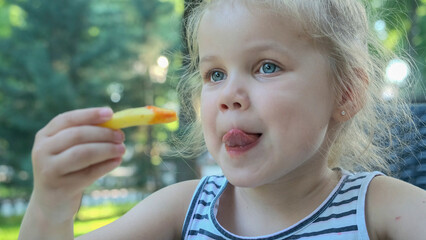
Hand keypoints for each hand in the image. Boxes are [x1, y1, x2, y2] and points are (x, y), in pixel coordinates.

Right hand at [30, 107, 124, 222]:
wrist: (51, 203)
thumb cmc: (67, 169)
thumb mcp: (70, 149)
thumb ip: (87, 136)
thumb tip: (116, 124)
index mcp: (45, 136)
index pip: (68, 119)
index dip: (90, 114)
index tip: (111, 113)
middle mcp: (42, 150)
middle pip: (77, 135)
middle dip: (103, 134)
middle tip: (121, 136)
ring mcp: (49, 170)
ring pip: (83, 153)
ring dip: (107, 149)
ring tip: (122, 149)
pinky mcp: (60, 188)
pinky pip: (89, 173)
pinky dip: (106, 165)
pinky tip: (117, 161)